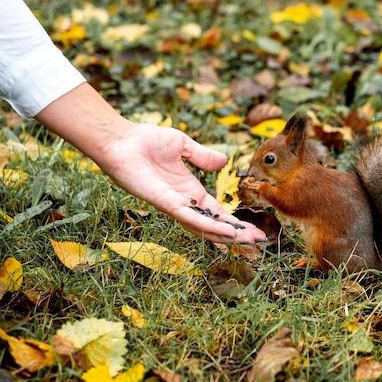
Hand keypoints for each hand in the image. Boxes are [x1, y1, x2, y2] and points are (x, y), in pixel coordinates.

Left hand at [35, 83, 265, 243]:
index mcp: (189, 190)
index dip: (234, 221)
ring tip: (247, 240)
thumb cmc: (147, 140)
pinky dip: (209, 227)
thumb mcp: (184, 145)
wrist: (123, 140)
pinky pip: (191, 218)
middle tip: (258, 240)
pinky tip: (226, 232)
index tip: (253, 228)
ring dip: (226, 235)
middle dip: (236, 233)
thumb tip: (224, 162)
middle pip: (214, 224)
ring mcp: (174, 205)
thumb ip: (203, 156)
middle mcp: (184, 202)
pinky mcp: (165, 204)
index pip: (215, 211)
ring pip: (204, 227)